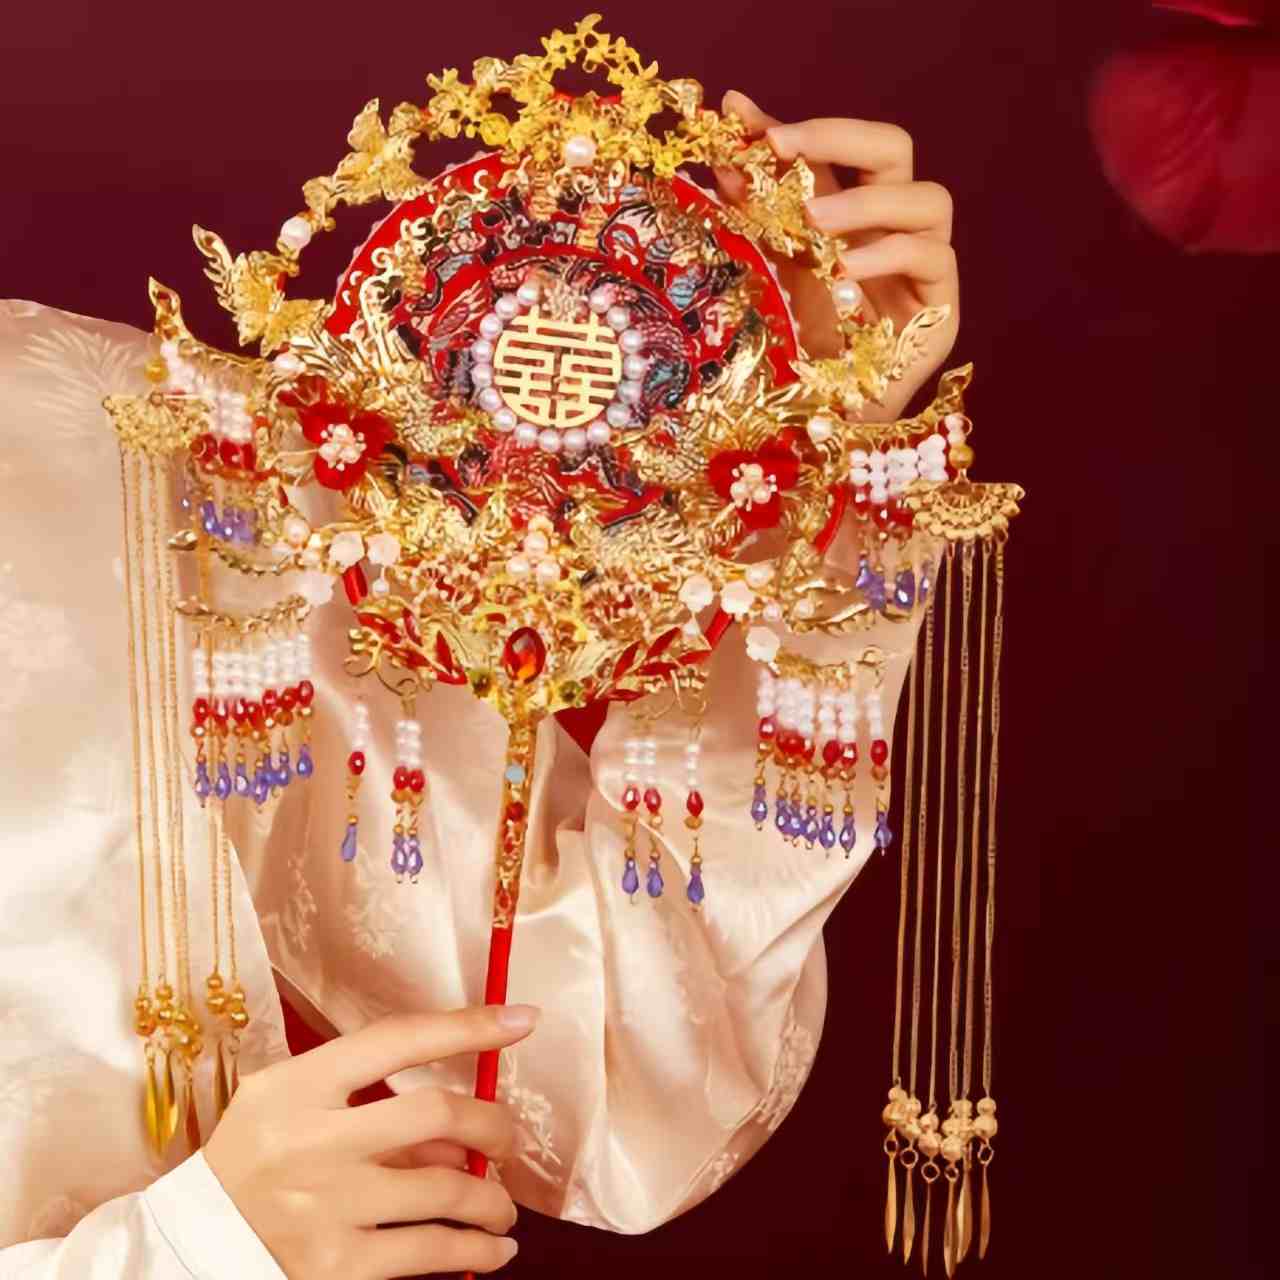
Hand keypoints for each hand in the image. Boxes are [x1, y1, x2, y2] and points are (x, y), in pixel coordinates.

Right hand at [204, 1004, 538, 1277]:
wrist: (191, 1242)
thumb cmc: (257, 1156)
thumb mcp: (292, 1103)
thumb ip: (370, 1102)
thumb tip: (462, 1133)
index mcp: (298, 1085)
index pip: (398, 1039)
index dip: (468, 1027)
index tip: (522, 1019)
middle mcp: (313, 1141)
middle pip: (436, 1115)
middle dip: (492, 1125)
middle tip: (507, 1141)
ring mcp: (326, 1206)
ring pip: (445, 1191)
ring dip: (491, 1198)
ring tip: (503, 1204)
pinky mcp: (334, 1267)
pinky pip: (428, 1252)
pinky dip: (475, 1249)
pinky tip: (494, 1246)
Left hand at [716, 91, 959, 419]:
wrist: (828, 422)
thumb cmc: (804, 351)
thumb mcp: (773, 274)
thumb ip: (758, 217)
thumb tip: (724, 155)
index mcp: (853, 214)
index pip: (834, 150)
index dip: (792, 128)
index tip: (741, 118)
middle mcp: (894, 228)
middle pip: (894, 149)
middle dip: (838, 136)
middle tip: (782, 145)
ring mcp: (926, 264)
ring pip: (928, 198)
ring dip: (867, 201)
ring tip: (814, 220)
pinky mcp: (944, 306)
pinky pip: (934, 257)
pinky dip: (887, 256)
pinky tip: (845, 270)